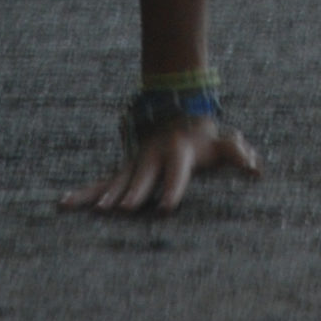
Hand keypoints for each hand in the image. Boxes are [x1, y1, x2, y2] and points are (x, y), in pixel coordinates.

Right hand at [60, 114, 261, 217]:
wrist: (175, 109)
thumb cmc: (203, 136)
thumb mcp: (224, 142)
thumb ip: (239, 154)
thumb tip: (256, 169)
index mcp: (178, 153)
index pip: (177, 173)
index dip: (173, 188)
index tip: (167, 207)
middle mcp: (153, 157)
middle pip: (143, 177)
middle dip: (134, 193)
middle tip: (124, 210)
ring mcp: (135, 163)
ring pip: (117, 180)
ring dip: (105, 195)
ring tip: (95, 211)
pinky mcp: (123, 170)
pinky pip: (101, 183)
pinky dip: (83, 194)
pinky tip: (63, 205)